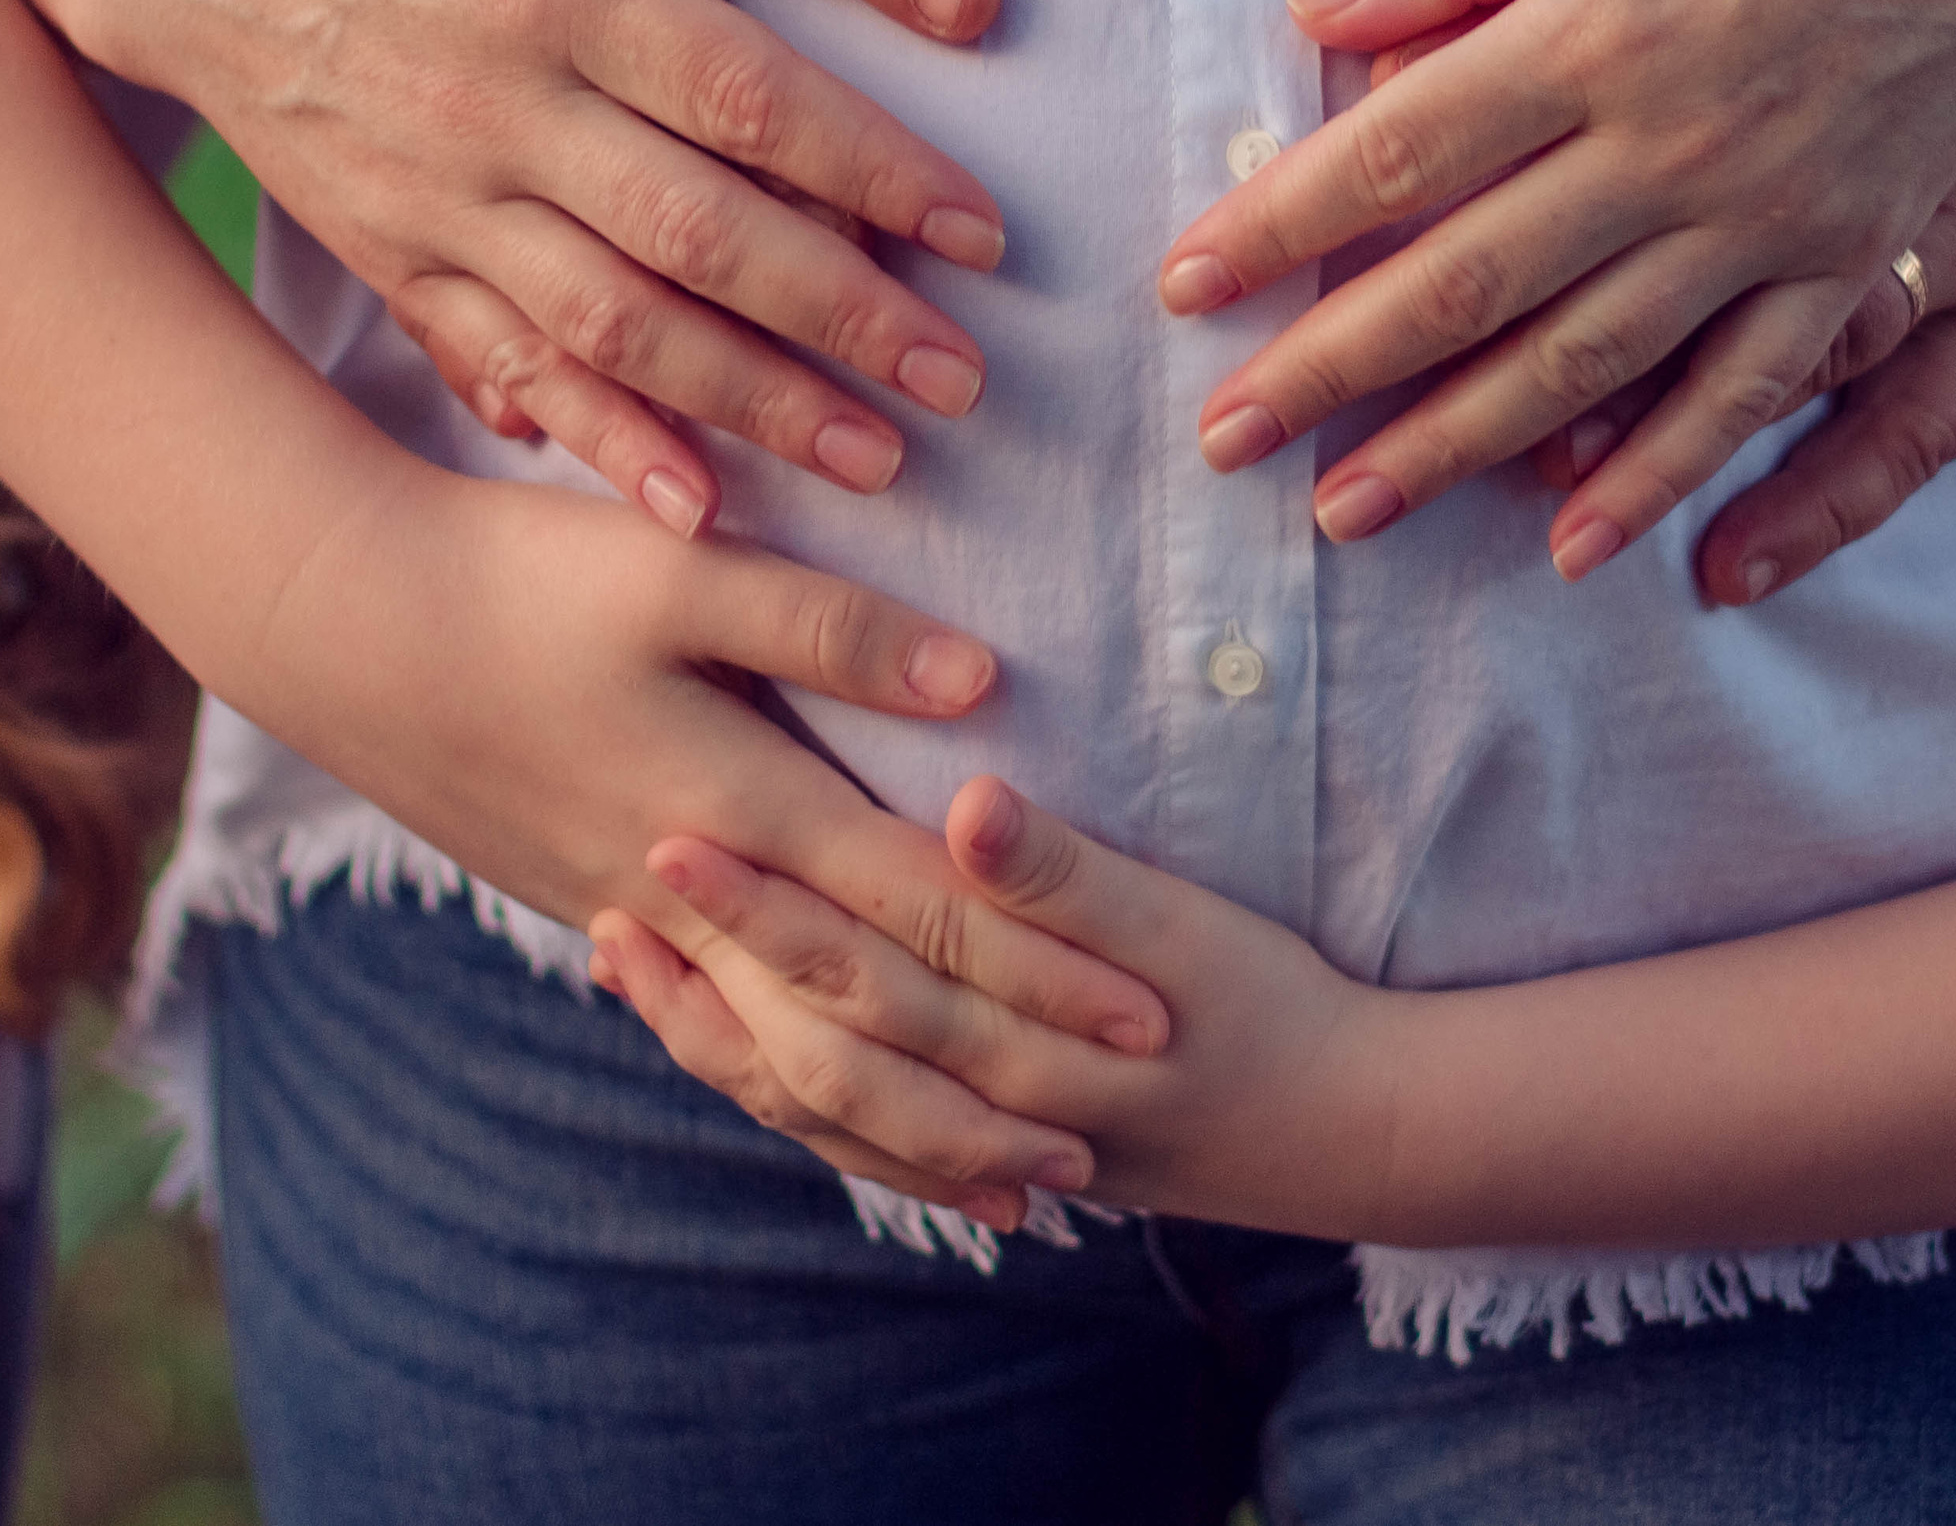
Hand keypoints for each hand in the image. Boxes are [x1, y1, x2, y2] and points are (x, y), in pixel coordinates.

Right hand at [150, 0, 1015, 524]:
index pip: (738, 91)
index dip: (867, 167)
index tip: (981, 231)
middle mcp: (488, 103)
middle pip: (694, 236)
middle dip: (842, 318)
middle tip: (966, 380)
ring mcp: (431, 195)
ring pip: (614, 327)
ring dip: (754, 405)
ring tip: (883, 461)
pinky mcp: (388, 253)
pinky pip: (508, 365)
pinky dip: (604, 442)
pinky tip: (699, 511)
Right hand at [274, 462, 1169, 1229]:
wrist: (345, 627)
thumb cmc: (522, 580)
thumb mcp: (683, 575)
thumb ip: (834, 631)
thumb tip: (985, 682)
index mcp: (738, 803)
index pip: (921, 915)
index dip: (1038, 969)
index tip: (1145, 1016)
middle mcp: (695, 896)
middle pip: (865, 1028)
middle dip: (989, 1087)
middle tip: (1100, 1144)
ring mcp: (635, 922)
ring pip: (786, 1067)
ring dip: (896, 1128)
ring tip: (997, 1180)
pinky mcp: (595, 916)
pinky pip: (717, 1046)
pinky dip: (792, 1100)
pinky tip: (833, 1116)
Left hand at [590, 777, 1398, 1236]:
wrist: (1344, 1125)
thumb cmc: (1270, 1001)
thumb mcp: (1184, 924)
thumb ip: (1066, 870)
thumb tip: (964, 803)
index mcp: (1014, 1025)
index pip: (856, 956)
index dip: (758, 898)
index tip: (669, 830)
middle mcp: (974, 1097)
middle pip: (809, 1033)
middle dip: (705, 962)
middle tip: (610, 886)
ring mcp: (979, 1139)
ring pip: (813, 1100)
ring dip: (714, 1034)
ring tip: (626, 967)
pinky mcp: (995, 1152)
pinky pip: (856, 1136)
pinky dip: (779, 1091)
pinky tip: (733, 1047)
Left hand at [1162, 0, 1955, 579]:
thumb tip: (1320, 14)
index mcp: (1601, 25)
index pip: (1397, 150)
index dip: (1279, 225)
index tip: (1185, 288)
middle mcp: (1675, 142)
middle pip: (1465, 279)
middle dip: (1328, 371)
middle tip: (1222, 441)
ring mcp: (1771, 214)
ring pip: (1584, 362)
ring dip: (1453, 446)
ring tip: (1347, 515)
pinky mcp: (1854, 250)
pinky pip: (1744, 392)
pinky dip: (1658, 474)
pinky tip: (1571, 543)